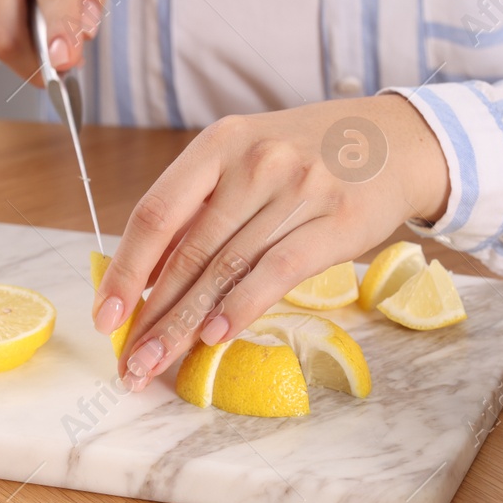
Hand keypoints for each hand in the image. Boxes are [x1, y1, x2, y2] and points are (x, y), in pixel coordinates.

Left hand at [91, 95, 450, 390]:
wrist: (397, 139)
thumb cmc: (308, 156)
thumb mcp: (247, 160)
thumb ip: (201, 209)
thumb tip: (146, 278)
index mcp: (220, 144)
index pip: (156, 213)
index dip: (126, 269)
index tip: (105, 316)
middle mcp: (255, 163)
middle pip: (188, 252)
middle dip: (152, 315)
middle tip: (129, 360)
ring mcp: (299, 190)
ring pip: (227, 270)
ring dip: (186, 326)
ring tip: (157, 363)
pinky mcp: (337, 222)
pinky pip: (276, 272)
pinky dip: (240, 308)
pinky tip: (214, 338)